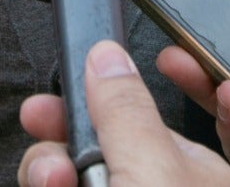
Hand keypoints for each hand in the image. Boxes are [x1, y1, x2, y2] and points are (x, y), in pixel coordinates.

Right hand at [17, 41, 229, 186]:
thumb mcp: (153, 174)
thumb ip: (126, 114)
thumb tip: (104, 55)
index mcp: (189, 170)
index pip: (126, 117)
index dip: (81, 107)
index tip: (40, 110)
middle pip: (88, 149)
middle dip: (57, 153)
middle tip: (50, 172)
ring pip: (68, 176)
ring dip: (46, 174)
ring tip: (52, 186)